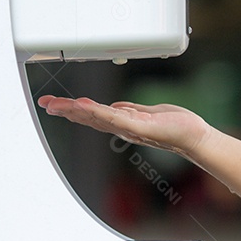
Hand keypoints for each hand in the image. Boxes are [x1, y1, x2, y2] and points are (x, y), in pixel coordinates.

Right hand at [37, 96, 209, 159]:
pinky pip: (116, 119)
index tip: (53, 103)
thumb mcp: (147, 113)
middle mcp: (123, 128)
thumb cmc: (176, 126)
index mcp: (123, 122)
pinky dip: (99, 112)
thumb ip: (131, 111)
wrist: (194, 137)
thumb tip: (116, 106)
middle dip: (65, 110)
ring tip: (57, 104)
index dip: (71, 109)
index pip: (92, 115)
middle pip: (88, 117)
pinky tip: (85, 106)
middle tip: (46, 103)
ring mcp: (130, 129)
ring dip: (75, 111)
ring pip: (97, 118)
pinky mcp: (141, 128)